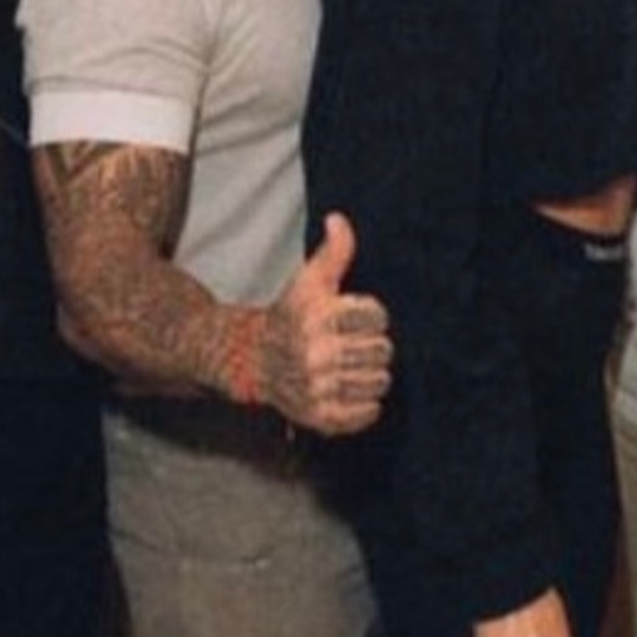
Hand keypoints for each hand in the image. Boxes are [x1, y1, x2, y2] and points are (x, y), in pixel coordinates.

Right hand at [258, 213, 392, 432]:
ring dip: (372, 375)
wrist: (252, 359)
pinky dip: (367, 406)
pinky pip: (368, 413)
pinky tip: (351, 391)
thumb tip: (339, 220)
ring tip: (352, 368)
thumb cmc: (289, 316)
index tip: (357, 319)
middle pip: (383, 351)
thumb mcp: (309, 280)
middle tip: (354, 345)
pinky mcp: (320, 416)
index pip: (377, 317)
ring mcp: (319, 387)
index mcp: (318, 317)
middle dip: (373, 347)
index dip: (371, 316)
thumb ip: (333, 251)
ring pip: (380, 382)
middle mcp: (317, 354)